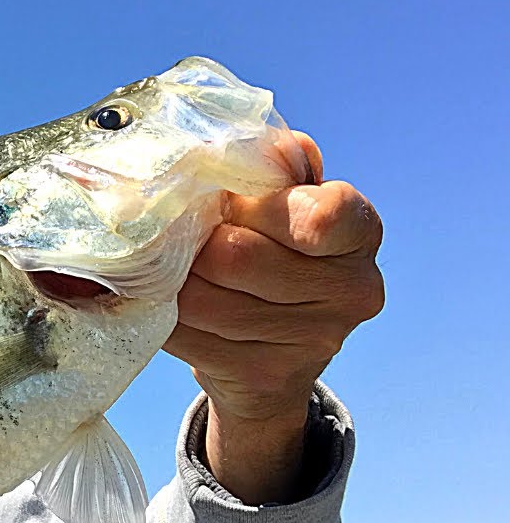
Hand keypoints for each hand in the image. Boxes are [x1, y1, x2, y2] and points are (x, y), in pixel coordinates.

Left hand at [163, 133, 383, 503]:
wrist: (274, 351)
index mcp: (360, 230)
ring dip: (168, 280)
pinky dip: (160, 315)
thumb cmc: (271, 248)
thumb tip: (228, 146)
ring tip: (164, 267)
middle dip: (193, 242)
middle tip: (175, 234)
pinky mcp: (267, 375)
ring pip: (201, 298)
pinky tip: (161, 303)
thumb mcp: (279, 198)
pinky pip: (187, 337)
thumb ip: (265, 165)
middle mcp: (352, 289)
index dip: (260, 206)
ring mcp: (314, 340)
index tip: (233, 204)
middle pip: (235, 256)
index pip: (321, 214)